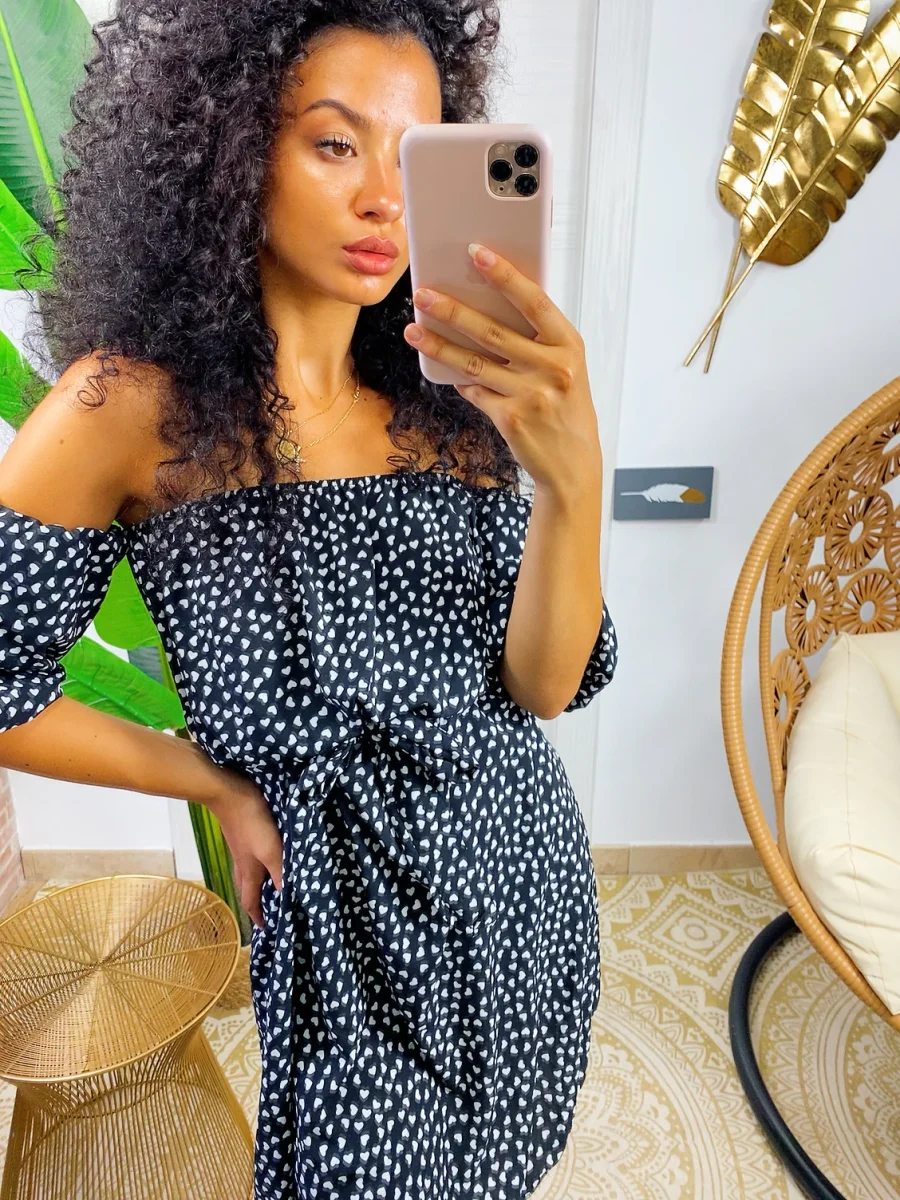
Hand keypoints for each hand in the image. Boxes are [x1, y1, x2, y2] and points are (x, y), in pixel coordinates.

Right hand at [206, 765, 283, 929]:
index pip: (252, 902)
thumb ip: (280, 872)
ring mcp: (241, 849)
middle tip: (272, 909)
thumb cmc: (251, 823)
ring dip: (260, 883)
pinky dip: (260, 864)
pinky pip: (251, 858)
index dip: (258, 917)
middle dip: (259, 902)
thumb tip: (289, 897)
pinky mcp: (242, 835)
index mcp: (249, 872)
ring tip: (273, 886)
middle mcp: (243, 864)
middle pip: (249, 890)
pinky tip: (268, 855)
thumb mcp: (271, 849)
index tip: (265, 929)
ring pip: (249, 873)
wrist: (228, 793)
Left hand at [404, 243, 602, 496]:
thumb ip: (539, 342)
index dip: (504, 275)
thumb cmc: (566, 410)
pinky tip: (445, 371)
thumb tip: (489, 309)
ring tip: (413, 331)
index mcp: (569, 346)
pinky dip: (459, 380)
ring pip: (474, 362)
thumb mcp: (566, 369)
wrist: (572, 465)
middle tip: (423, 295)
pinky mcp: (510, 418)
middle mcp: (551, 367)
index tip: (477, 253)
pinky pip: (475, 391)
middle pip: (492, 331)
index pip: (534, 301)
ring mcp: (530, 394)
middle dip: (452, 310)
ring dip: (439, 345)